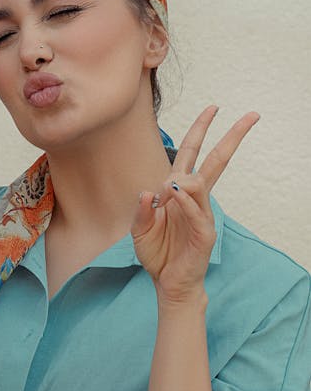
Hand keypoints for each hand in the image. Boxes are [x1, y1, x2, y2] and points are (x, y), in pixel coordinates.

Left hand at [131, 105, 259, 305]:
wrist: (167, 282)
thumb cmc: (156, 252)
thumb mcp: (139, 228)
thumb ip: (141, 210)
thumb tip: (148, 191)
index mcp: (178, 191)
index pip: (192, 154)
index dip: (201, 130)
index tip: (213, 108)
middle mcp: (193, 198)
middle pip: (215, 161)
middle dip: (230, 137)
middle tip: (251, 116)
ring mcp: (202, 214)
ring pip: (202, 183)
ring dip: (183, 179)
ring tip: (167, 191)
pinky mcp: (205, 233)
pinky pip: (197, 211)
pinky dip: (185, 200)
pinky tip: (174, 195)